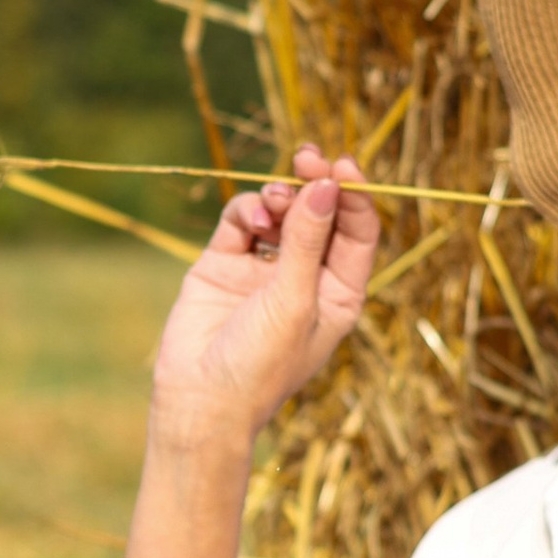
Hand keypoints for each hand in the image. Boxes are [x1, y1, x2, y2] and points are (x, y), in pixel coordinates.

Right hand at [148, 148, 380, 442]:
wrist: (199, 401)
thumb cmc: (259, 365)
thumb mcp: (294, 300)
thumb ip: (307, 240)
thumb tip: (326, 186)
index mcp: (338, 293)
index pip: (357, 233)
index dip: (355, 196)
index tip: (342, 167)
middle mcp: (304, 277)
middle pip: (321, 214)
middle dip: (316, 182)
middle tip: (307, 156)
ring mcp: (262, 269)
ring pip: (281, 211)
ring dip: (280, 196)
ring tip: (275, 200)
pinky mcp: (223, 263)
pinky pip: (241, 221)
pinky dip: (248, 211)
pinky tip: (251, 221)